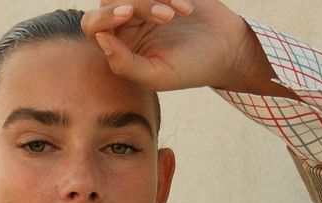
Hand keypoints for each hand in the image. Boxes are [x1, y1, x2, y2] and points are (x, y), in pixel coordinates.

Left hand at [80, 0, 291, 96]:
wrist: (227, 50)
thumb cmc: (190, 69)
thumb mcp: (157, 76)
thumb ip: (124, 64)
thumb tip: (101, 39)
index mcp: (118, 45)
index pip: (93, 26)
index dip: (104, 16)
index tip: (127, 13)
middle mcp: (126, 23)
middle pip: (112, 1)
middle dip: (137, 4)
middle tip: (163, 15)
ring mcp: (144, 5)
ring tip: (177, 13)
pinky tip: (186, 8)